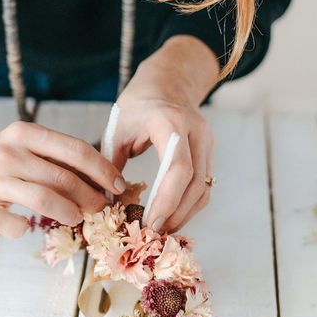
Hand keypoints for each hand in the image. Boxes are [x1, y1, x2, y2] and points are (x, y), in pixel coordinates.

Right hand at [0, 121, 126, 238]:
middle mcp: (9, 152)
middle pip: (63, 177)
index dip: (102, 169)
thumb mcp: (24, 144)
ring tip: (77, 218)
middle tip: (102, 207)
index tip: (118, 184)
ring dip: (69, 212)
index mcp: (25, 133)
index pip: (75, 150)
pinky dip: (26, 228)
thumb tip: (100, 177)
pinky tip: (28, 226)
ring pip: (43, 200)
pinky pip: (13, 225)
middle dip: (91, 195)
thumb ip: (55, 157)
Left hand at [108, 58, 215, 234]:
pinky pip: (204, 184)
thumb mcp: (118, 129)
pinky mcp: (209, 152)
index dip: (166, 200)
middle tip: (154, 234)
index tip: (150, 223)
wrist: (167, 83)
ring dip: (185, 213)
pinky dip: (189, 204)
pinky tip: (172, 215)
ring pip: (204, 188)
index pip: (178, 168)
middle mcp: (195, 132)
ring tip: (162, 230)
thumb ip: (112, 164)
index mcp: (170, 122)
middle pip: (196, 183)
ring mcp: (207, 142)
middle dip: (176, 213)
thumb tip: (107, 203)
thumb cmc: (138, 104)